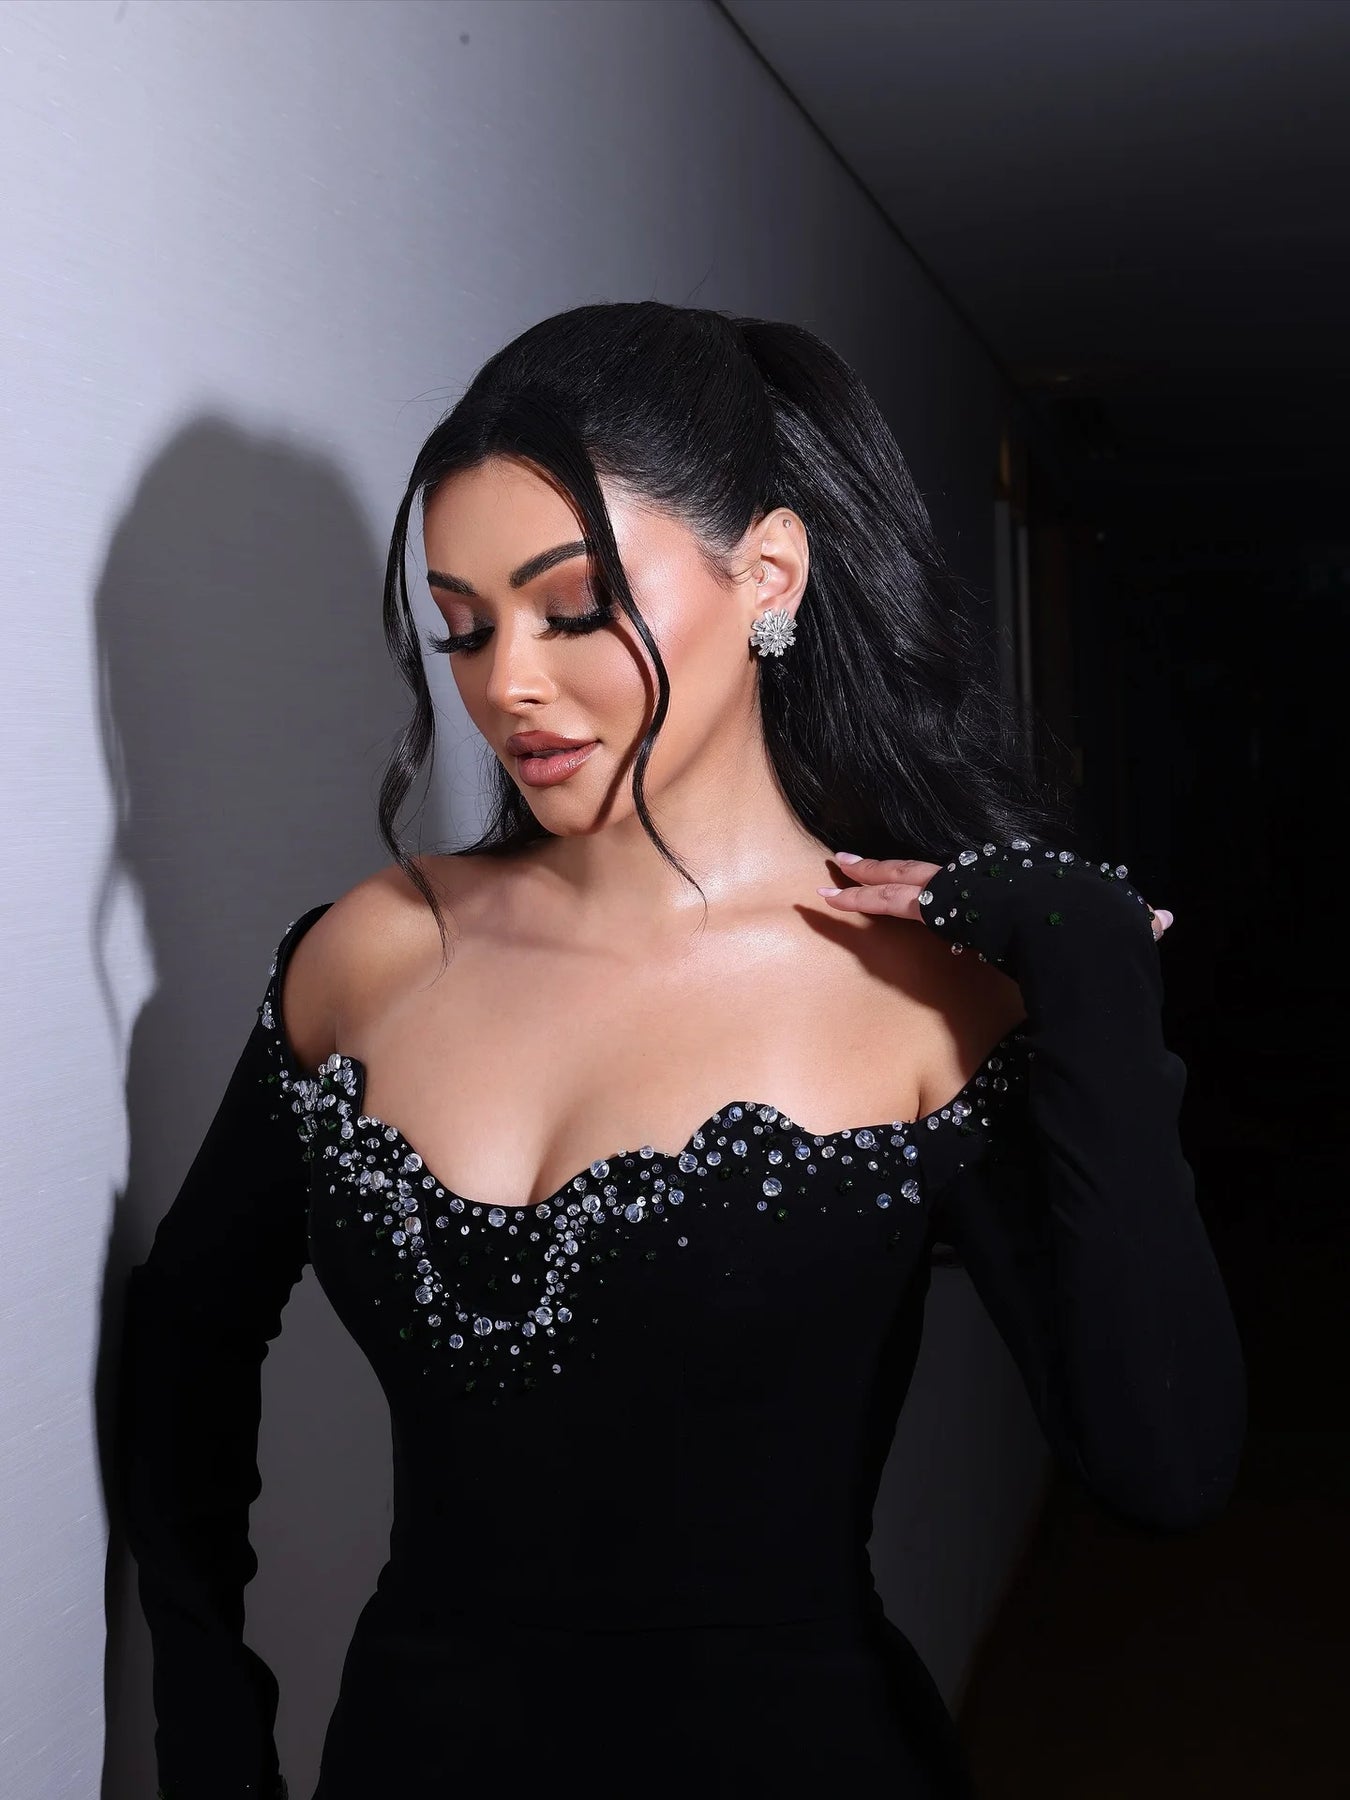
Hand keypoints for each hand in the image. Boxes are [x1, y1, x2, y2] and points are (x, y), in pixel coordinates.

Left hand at [817, 852, 1173, 940]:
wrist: (1089, 931)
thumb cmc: (1104, 931)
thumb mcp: (1120, 925)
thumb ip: (1136, 922)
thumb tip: (1164, 919)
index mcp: (1020, 882)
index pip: (978, 890)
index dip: (956, 902)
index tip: (940, 920)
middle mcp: (988, 875)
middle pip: (930, 869)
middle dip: (892, 868)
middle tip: (856, 863)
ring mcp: (963, 887)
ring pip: (904, 880)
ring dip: (866, 878)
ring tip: (834, 875)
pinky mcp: (944, 903)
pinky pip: (894, 902)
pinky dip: (862, 900)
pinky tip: (835, 898)